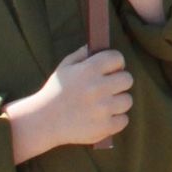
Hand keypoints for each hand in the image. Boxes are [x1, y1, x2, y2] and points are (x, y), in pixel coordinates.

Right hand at [7, 47, 132, 158]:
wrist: (43, 121)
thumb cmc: (54, 92)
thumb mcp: (64, 68)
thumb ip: (82, 54)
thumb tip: (98, 45)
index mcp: (88, 70)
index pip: (117, 58)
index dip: (116, 62)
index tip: (112, 69)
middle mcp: (98, 87)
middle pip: (128, 79)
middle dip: (120, 82)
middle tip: (109, 87)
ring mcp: (102, 108)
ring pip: (127, 100)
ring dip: (118, 102)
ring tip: (105, 104)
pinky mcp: (104, 127)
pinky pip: (124, 120)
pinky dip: (115, 120)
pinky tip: (103, 117)